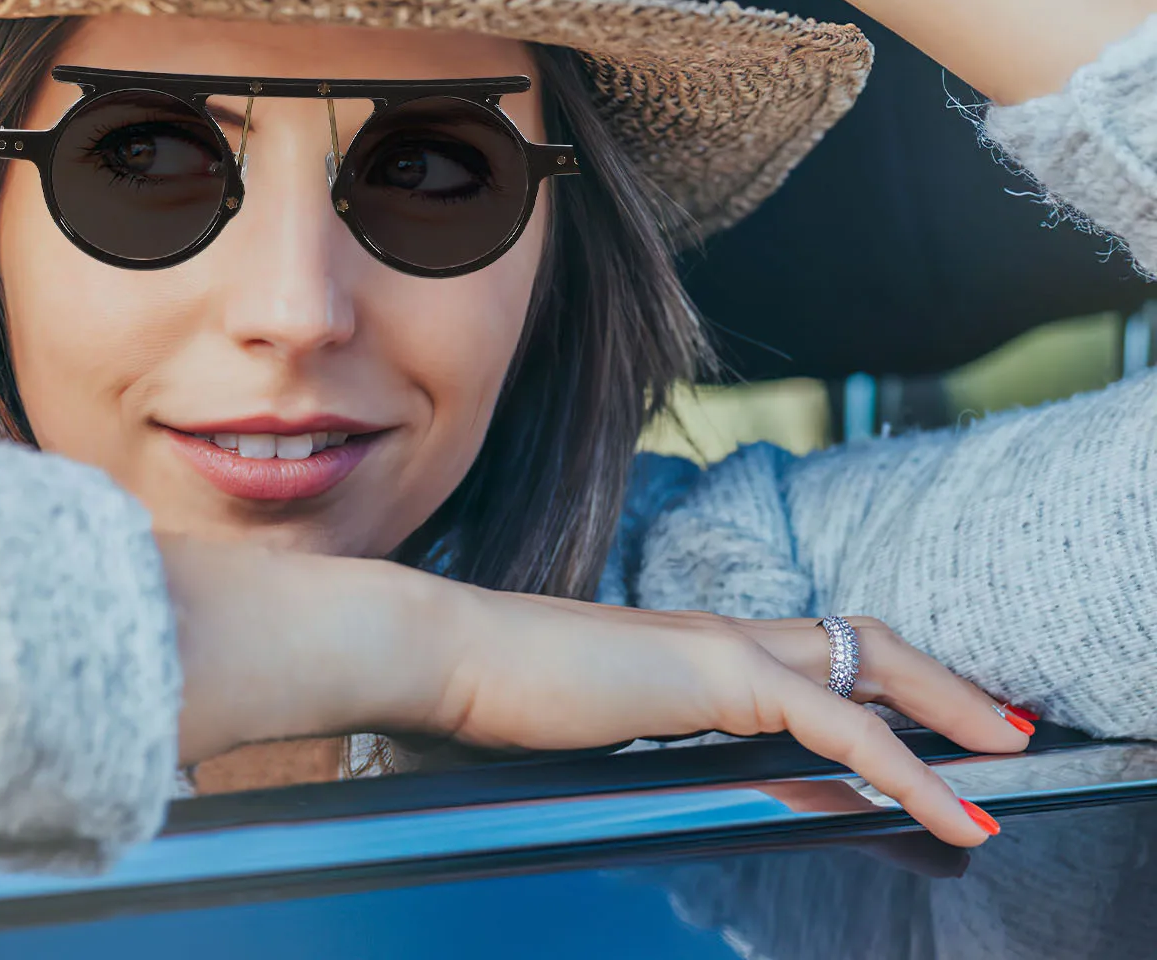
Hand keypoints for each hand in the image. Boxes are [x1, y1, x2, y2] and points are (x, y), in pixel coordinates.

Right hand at [161, 536, 1022, 847]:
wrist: (437, 650)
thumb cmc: (479, 694)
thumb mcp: (567, 723)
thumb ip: (605, 731)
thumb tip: (591, 754)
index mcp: (680, 647)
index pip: (798, 651)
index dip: (866, 677)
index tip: (916, 716)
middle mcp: (711, 635)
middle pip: (854, 637)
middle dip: (937, 680)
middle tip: (1000, 726)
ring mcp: (716, 647)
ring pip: (864, 662)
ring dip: (946, 712)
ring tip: (1002, 761)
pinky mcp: (713, 675)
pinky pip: (837, 723)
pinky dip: (904, 764)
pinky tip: (945, 805)